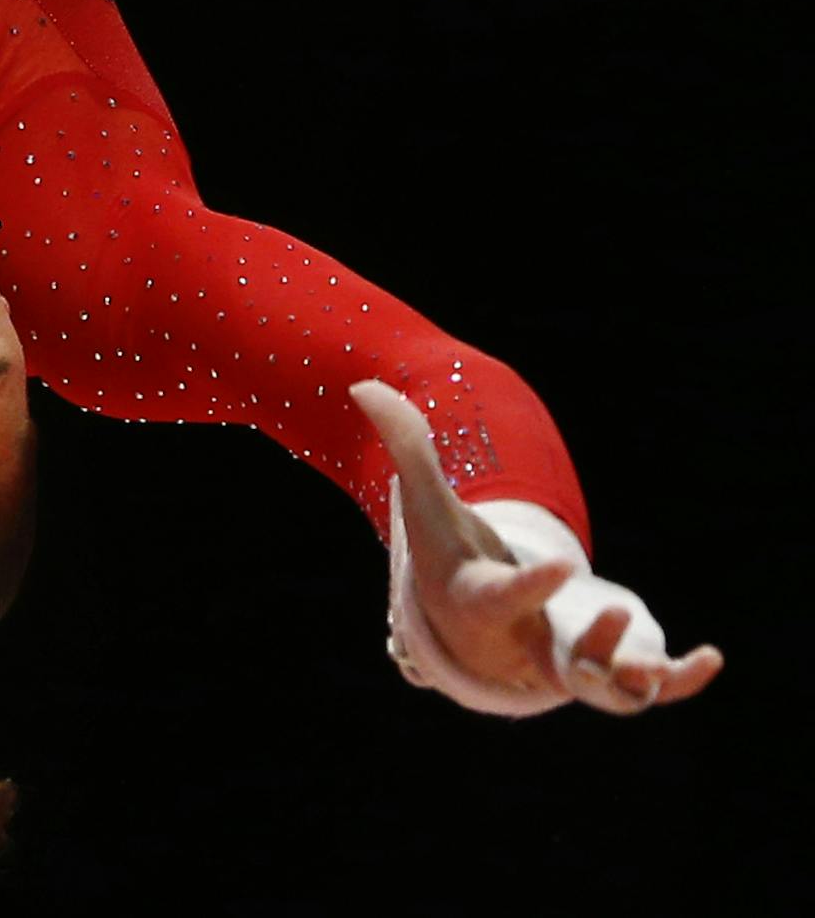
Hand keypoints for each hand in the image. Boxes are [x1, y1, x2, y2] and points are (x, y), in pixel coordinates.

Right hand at [350, 379, 722, 712]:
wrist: (465, 621)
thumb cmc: (449, 556)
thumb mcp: (429, 508)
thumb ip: (408, 450)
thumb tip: (364, 387)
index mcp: (484, 601)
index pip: (506, 595)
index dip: (532, 584)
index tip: (562, 563)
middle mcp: (524, 642)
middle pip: (556, 658)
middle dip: (589, 646)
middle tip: (617, 613)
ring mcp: (562, 661)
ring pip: (602, 687)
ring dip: (632, 674)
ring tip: (660, 664)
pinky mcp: (596, 667)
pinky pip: (638, 687)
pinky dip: (676, 681)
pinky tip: (711, 659)